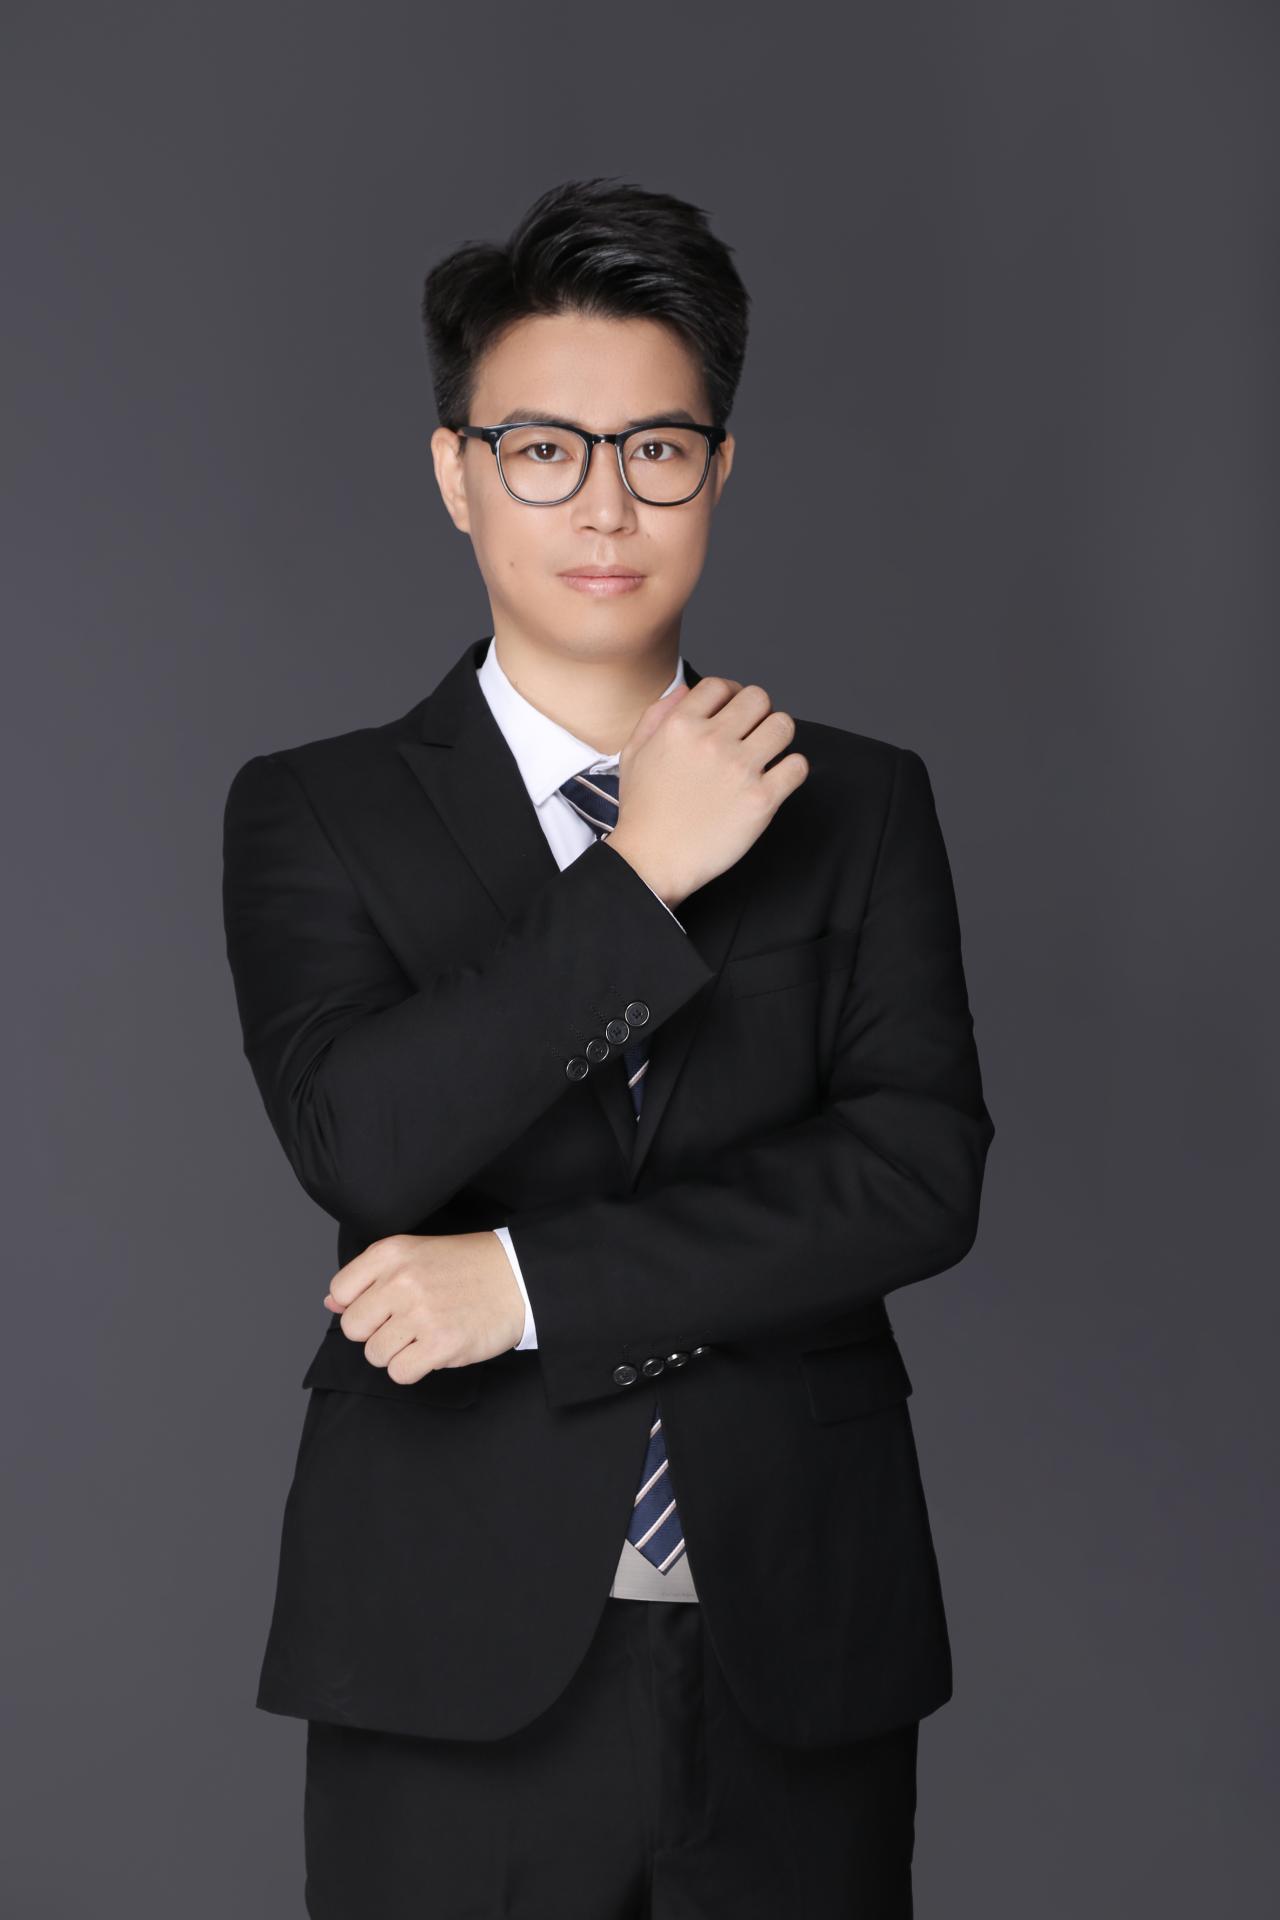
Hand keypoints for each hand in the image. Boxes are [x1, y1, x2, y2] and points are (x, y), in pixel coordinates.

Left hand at [322, 1232, 525, 1381]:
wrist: (520, 1277)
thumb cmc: (468, 1266)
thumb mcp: (415, 1255)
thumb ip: (369, 1277)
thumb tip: (331, 1302)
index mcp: (391, 1253)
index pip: (340, 1291)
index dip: (359, 1305)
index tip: (383, 1305)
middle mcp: (401, 1281)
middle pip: (353, 1328)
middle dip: (376, 1332)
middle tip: (406, 1323)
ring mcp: (420, 1314)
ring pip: (375, 1354)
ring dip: (397, 1352)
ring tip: (425, 1334)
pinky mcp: (440, 1344)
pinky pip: (400, 1373)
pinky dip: (414, 1368)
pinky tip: (434, 1349)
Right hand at [604, 676, 808, 908]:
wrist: (652, 861)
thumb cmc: (643, 812)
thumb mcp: (634, 754)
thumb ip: (657, 715)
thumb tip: (686, 691)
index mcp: (680, 726)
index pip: (720, 686)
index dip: (731, 695)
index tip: (734, 712)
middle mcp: (712, 741)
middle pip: (758, 698)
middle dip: (758, 712)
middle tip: (753, 733)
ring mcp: (739, 770)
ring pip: (783, 726)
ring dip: (779, 736)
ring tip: (768, 754)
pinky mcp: (761, 800)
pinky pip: (797, 767)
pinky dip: (792, 770)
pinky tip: (777, 780)